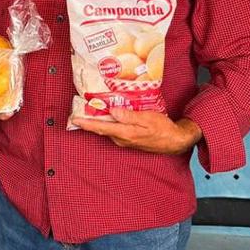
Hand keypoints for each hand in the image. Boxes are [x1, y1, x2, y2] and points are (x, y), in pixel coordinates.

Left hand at [71, 109, 201, 153]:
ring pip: (108, 129)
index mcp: (125, 133)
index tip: (74, 119)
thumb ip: (129, 116)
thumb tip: (112, 111)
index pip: (101, 128)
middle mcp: (122, 139)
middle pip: (101, 128)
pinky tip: (109, 114)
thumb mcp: (147, 118)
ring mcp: (126, 140)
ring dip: (99, 120)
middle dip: (89, 120)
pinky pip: (115, 130)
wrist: (175, 141)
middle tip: (78, 110)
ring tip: (92, 108)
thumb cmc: (162, 128)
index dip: (86, 123)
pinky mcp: (130, 139)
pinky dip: (109, 122)